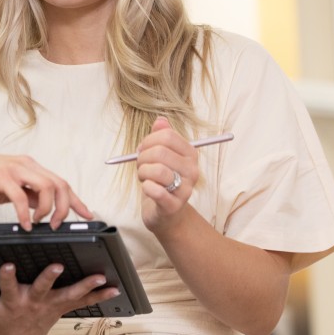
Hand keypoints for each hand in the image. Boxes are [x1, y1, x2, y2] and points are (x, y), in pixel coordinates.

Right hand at [0, 151, 92, 229]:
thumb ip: (28, 194)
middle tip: (58, 225)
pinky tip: (25, 224)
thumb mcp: (10, 186)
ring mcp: (16, 170)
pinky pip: (21, 196)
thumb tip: (43, 208)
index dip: (76, 200)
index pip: (61, 182)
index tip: (88, 214)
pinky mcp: (2, 178)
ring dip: (48, 209)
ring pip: (47, 187)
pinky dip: (25, 213)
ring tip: (41, 223)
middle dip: (65, 207)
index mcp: (32, 167)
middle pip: (60, 184)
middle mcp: (28, 165)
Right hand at [0, 262, 117, 334]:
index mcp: (11, 300)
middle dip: (49, 277)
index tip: (5, 264)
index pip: (6, 285)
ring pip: (69, 295)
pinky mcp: (61, 308)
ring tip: (101, 277)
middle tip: (57, 266)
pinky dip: (99, 295)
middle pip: (41, 288)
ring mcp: (49, 306)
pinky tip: (114, 287)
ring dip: (86, 286)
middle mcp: (32, 302)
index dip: (5, 276)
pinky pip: (83, 302)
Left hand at [134, 117, 200, 232]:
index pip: (167, 136)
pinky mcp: (174, 205)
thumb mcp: (160, 156)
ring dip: (142, 173)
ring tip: (144, 178)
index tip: (143, 150)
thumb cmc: (161, 182)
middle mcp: (192, 170)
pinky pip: (156, 190)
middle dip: (142, 158)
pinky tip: (148, 189)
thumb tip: (161, 120)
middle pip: (160, 152)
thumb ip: (161, 137)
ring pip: (157, 170)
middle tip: (141, 166)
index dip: (148, 141)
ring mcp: (185, 188)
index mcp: (190, 154)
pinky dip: (146, 187)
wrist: (165, 213)